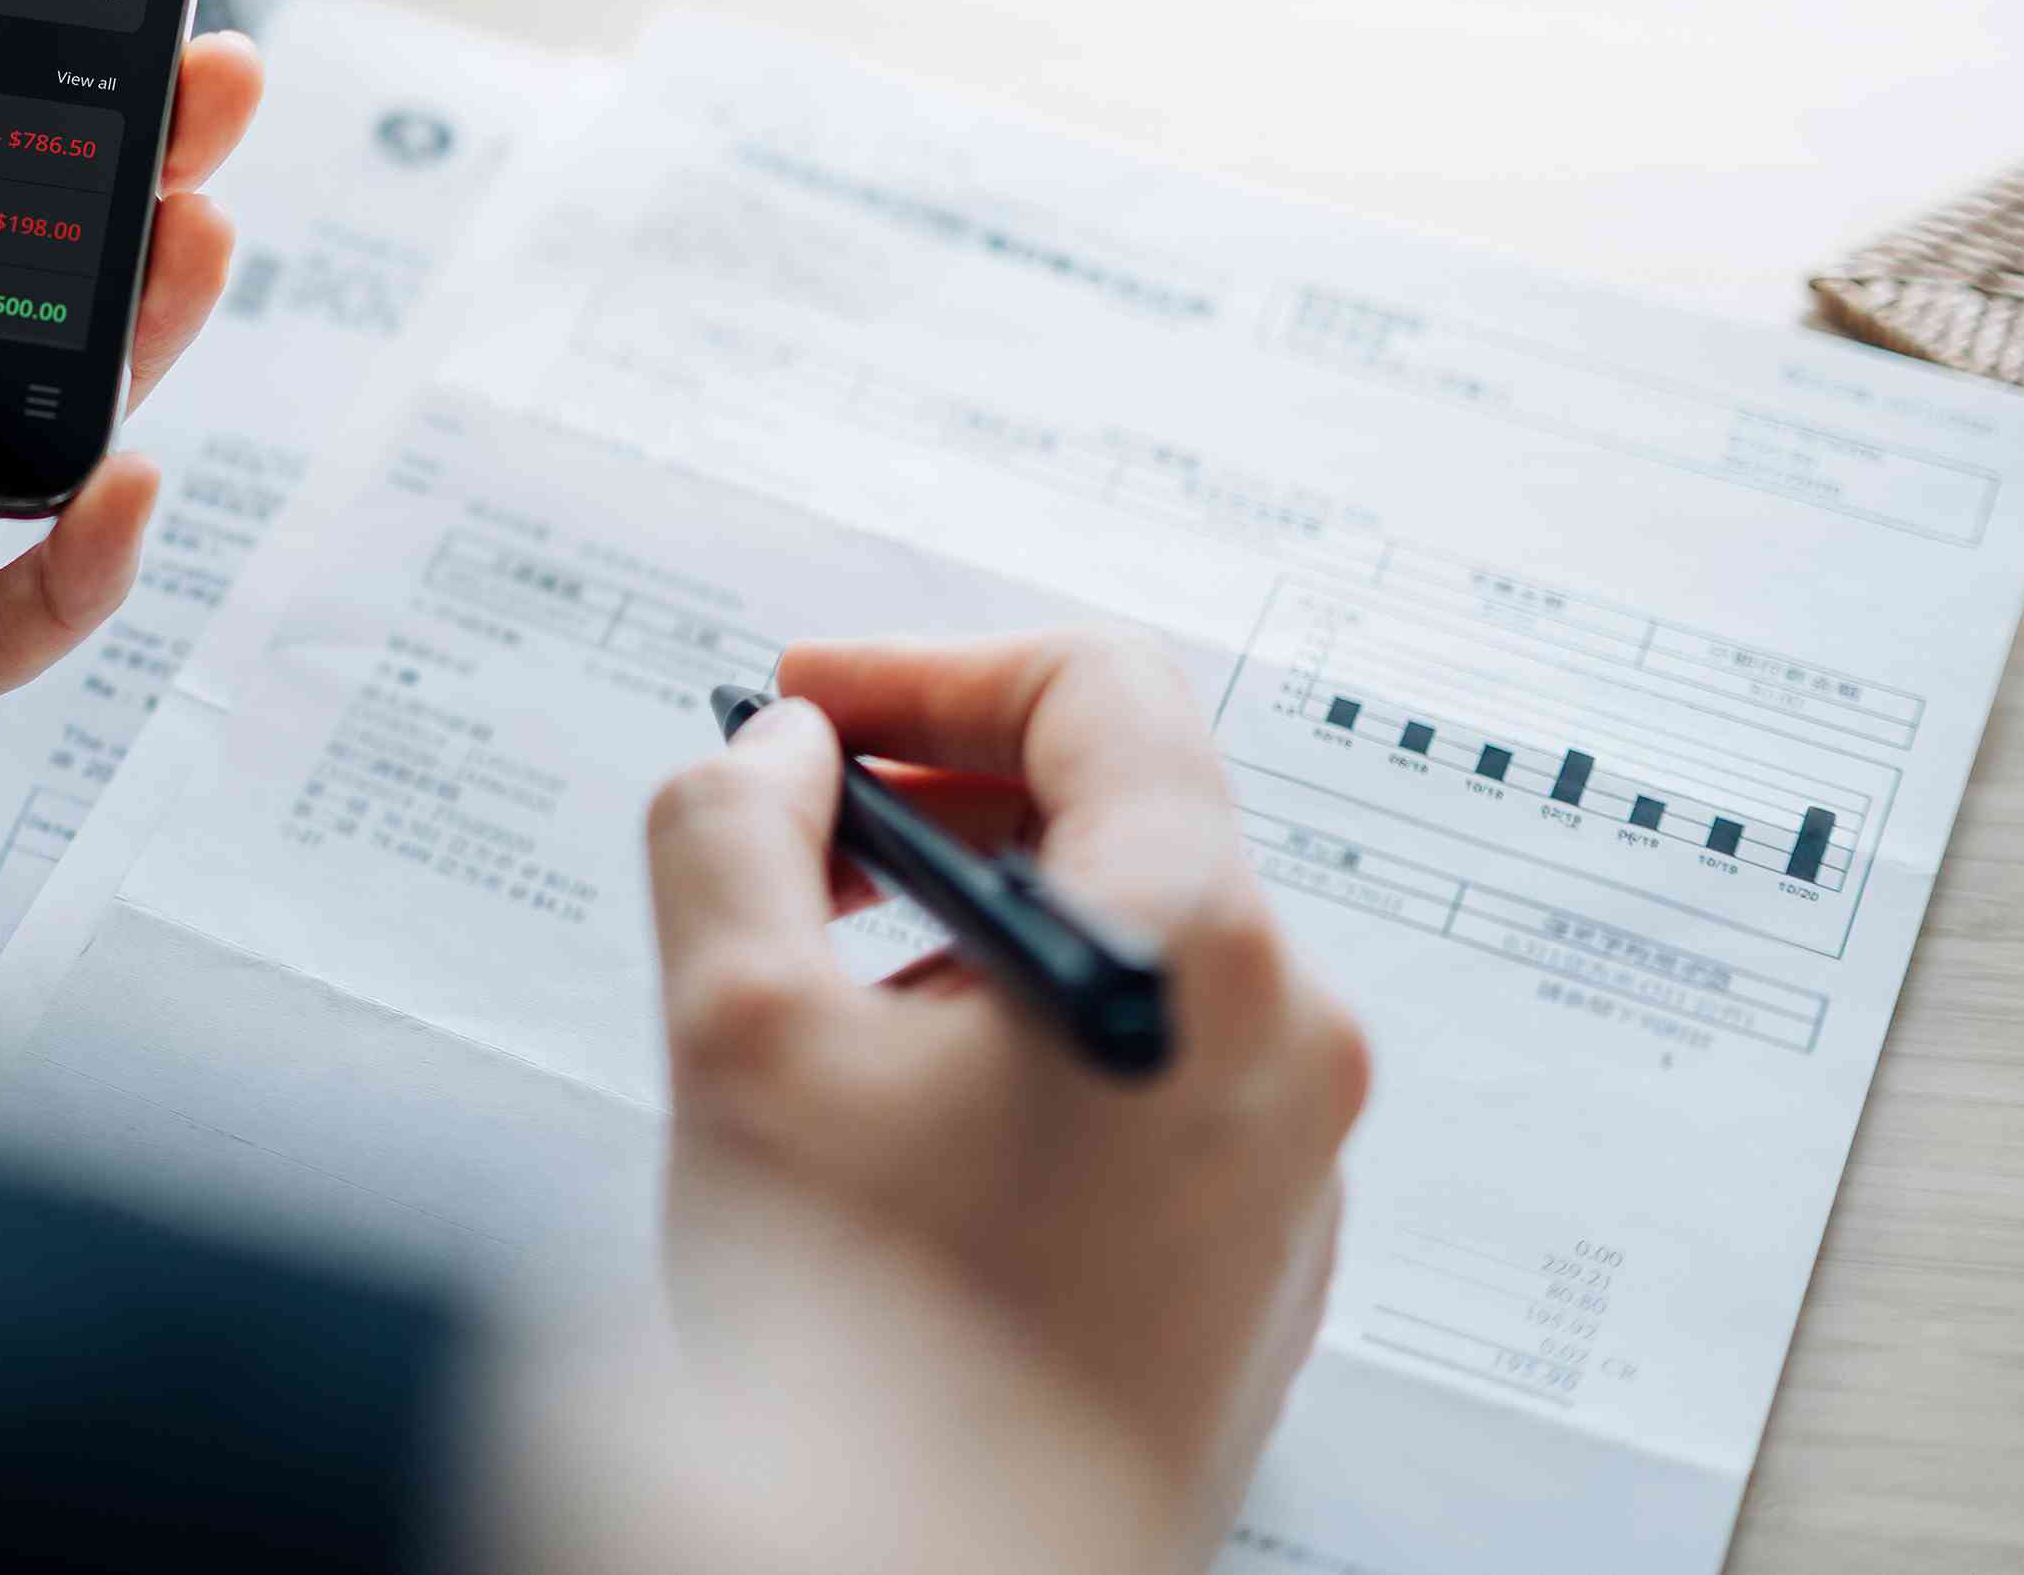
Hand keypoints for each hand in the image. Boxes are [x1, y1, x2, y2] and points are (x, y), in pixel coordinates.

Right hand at [641, 631, 1365, 1568]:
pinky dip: (1023, 1049)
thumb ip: (736, 829)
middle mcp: (1285, 1044)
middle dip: (936, 807)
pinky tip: (897, 1132)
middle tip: (795, 846)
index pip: (1096, 691)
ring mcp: (1287, 1160)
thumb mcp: (737, 1025)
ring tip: (827, 1017)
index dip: (926, 669)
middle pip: (1119, 817)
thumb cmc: (872, 1354)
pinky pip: (1147, 1079)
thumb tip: (777, 757)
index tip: (811, 707)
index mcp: (1198, 953)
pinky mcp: (1256, 1254)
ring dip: (969, 937)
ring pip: (1125, 955)